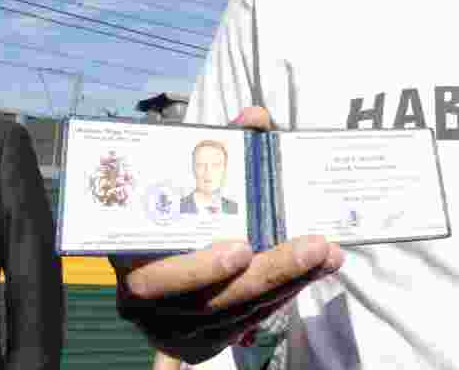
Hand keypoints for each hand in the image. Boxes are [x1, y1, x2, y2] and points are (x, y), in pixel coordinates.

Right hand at [111, 105, 344, 355]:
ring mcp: (174, 326)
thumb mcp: (190, 172)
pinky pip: (248, 322)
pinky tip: (315, 270)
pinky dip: (285, 294)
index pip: (157, 275)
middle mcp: (147, 299)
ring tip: (328, 253)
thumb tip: (255, 118)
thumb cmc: (176, 205)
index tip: (242, 248)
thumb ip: (223, 146)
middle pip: (210, 300)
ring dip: (288, 282)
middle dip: (268, 273)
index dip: (198, 268)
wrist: (161, 253)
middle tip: (313, 247)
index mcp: (131, 255)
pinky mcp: (202, 340)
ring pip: (236, 313)